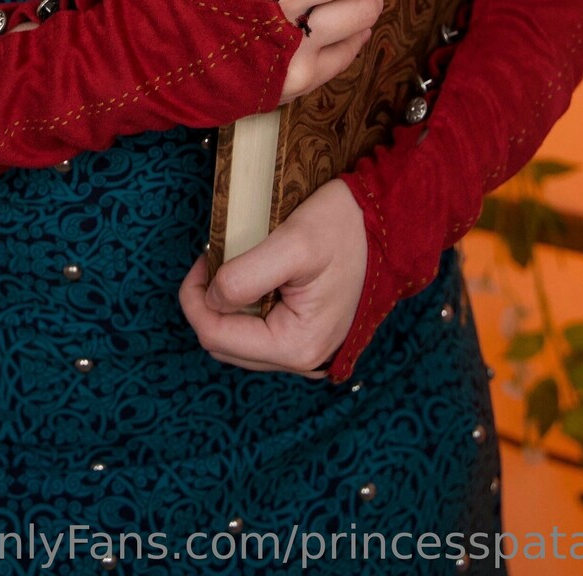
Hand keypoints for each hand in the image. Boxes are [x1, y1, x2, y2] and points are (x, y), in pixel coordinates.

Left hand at [178, 177, 367, 379]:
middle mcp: (301, 360)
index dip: (194, 298)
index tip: (203, 255)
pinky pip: (259, 333)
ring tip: (232, 263)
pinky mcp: (307, 336)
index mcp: (296, 345)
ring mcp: (305, 351)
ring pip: (238, 341)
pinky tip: (253, 276)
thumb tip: (211, 298)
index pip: (216, 337)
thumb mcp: (293, 244)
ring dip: (225, 305)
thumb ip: (245, 276)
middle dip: (207, 303)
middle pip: (224, 344)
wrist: (388, 223)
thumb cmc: (343, 228)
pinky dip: (245, 307)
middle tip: (213, 257)